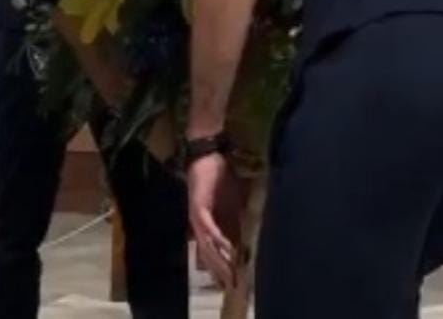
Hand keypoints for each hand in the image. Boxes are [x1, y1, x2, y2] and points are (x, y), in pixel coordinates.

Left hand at [187, 152, 242, 287]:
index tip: (233, 284)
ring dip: (219, 260)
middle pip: (208, 254)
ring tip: (231, 273)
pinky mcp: (198, 208)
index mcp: (207, 225)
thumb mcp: (233, 205)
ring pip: (206, 246)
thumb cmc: (220, 178)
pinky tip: (228, 249)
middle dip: (220, 271)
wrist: (208, 156)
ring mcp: (197, 218)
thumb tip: (245, 243)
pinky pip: (208, 229)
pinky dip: (218, 240)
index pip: (213, 253)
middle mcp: (199, 225)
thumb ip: (236, 224)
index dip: (222, 269)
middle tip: (232, 286)